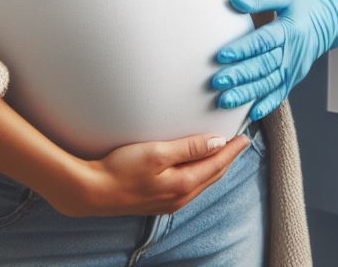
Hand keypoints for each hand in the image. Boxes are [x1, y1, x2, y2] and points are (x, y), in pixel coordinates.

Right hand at [46, 132, 249, 216]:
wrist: (92, 191)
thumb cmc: (121, 169)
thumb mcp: (158, 152)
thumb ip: (189, 148)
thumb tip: (217, 142)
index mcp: (183, 184)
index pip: (217, 164)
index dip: (233, 150)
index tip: (246, 136)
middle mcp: (180, 197)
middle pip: (213, 175)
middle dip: (229, 159)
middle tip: (241, 142)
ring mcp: (169, 201)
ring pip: (202, 182)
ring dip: (216, 166)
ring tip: (225, 152)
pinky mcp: (159, 200)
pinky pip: (190, 185)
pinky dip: (201, 173)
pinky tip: (198, 166)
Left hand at [211, 0, 337, 119]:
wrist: (332, 21)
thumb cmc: (305, 5)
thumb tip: (233, 1)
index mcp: (288, 30)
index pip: (263, 42)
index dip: (242, 49)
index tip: (221, 56)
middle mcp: (292, 53)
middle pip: (263, 66)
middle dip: (239, 76)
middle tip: (217, 82)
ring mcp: (294, 68)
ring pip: (269, 84)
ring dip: (247, 94)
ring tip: (225, 100)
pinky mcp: (294, 78)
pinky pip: (280, 94)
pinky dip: (266, 105)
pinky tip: (251, 114)